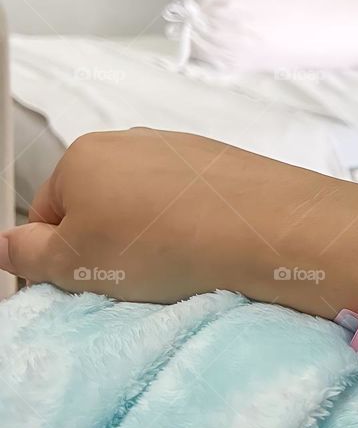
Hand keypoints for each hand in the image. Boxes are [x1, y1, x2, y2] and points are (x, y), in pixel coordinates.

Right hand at [0, 129, 357, 314]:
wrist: (263, 229)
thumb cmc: (164, 244)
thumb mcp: (76, 263)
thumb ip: (28, 254)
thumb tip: (6, 246)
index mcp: (82, 157)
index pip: (50, 215)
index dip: (63, 258)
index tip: (88, 286)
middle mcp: (130, 141)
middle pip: (101, 207)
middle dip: (111, 247)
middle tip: (134, 282)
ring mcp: (181, 150)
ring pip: (149, 207)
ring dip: (155, 240)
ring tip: (177, 270)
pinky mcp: (225, 166)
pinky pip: (192, 205)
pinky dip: (194, 229)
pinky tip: (209, 254)